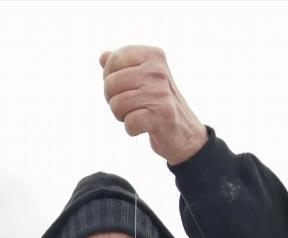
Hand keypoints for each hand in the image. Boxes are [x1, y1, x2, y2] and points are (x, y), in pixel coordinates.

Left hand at [99, 46, 207, 165]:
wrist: (184, 131)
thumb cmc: (157, 103)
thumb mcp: (143, 79)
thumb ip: (123, 66)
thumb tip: (103, 56)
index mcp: (153, 56)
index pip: (114, 59)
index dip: (110, 77)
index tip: (124, 87)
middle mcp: (157, 71)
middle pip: (111, 83)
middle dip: (114, 100)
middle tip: (131, 105)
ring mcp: (160, 93)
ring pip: (116, 105)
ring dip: (122, 116)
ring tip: (138, 115)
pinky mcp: (161, 116)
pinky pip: (129, 123)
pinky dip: (132, 129)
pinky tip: (144, 127)